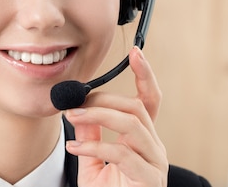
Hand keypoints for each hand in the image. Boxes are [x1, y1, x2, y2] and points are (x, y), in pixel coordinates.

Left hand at [64, 47, 167, 186]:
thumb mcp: (91, 159)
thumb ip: (90, 133)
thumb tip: (78, 106)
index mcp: (142, 140)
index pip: (150, 101)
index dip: (146, 76)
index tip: (136, 53)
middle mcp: (154, 148)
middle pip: (136, 108)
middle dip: (103, 99)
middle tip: (74, 101)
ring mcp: (155, 165)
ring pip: (132, 124)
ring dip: (99, 115)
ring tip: (72, 116)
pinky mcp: (149, 180)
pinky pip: (122, 154)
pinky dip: (95, 146)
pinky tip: (75, 148)